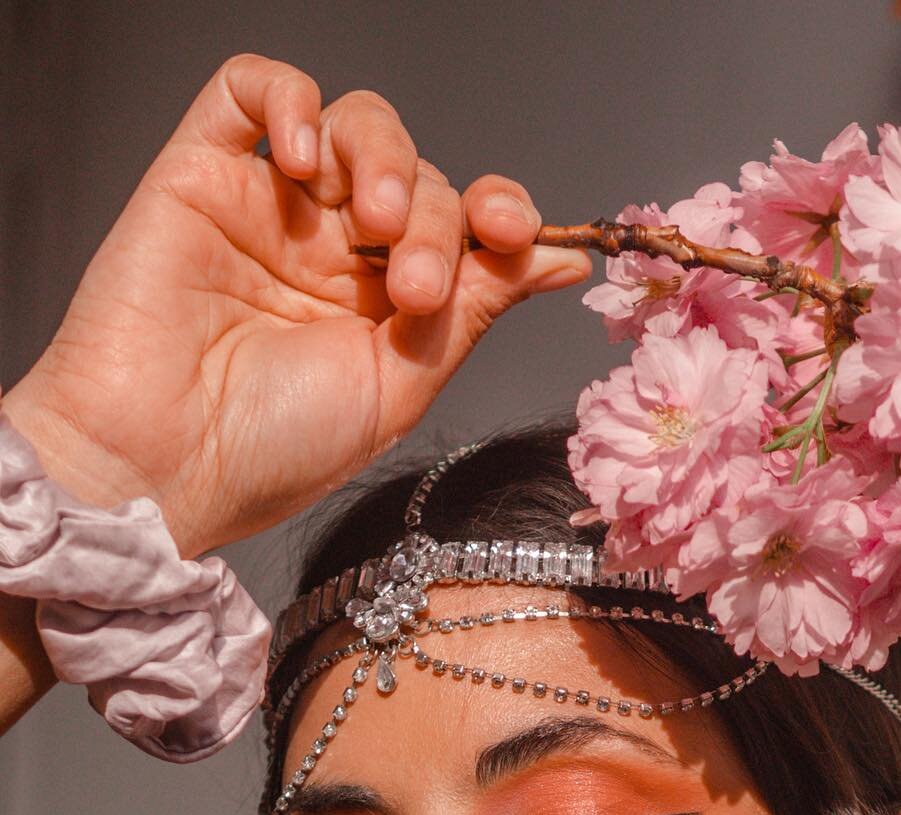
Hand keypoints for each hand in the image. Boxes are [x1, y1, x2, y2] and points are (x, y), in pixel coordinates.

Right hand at [0, 54, 590, 558]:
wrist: (164, 464)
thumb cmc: (272, 449)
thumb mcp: (402, 383)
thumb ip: (477, 309)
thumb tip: (562, 260)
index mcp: (384, 308)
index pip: (462, 228)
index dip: (500, 216)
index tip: (520, 235)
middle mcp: (332, 252)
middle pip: (419, 180)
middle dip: (438, 224)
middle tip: (415, 288)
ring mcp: (270, 207)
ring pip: (354, 127)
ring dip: (386, 161)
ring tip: (376, 225)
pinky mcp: (201, 172)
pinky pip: (249, 89)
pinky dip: (291, 100)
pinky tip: (305, 157)